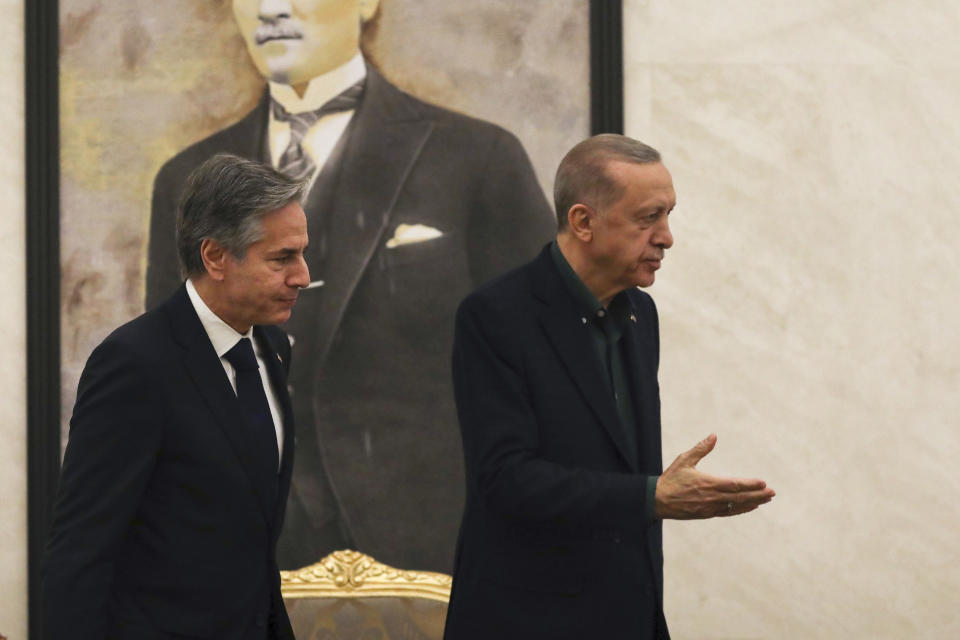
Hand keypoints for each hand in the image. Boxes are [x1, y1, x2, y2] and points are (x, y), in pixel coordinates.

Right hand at [655, 434, 774, 519]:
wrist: (658, 501)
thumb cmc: (671, 479)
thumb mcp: (684, 460)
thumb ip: (700, 449)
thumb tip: (714, 436)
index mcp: (707, 483)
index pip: (734, 485)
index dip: (750, 484)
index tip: (763, 482)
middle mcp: (712, 497)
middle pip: (740, 497)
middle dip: (758, 495)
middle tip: (772, 493)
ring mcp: (710, 507)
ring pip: (737, 506)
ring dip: (753, 503)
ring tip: (766, 500)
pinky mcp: (707, 514)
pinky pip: (729, 512)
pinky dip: (741, 509)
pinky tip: (750, 506)